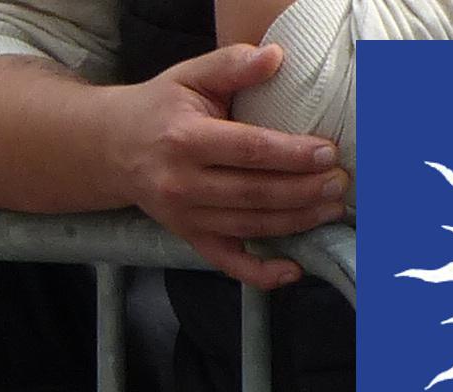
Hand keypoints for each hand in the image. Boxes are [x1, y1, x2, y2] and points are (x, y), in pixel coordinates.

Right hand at [98, 44, 347, 286]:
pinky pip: (226, 262)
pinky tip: (292, 271)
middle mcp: (182, 184)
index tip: (328, 152)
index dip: (291, 155)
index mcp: (185, 141)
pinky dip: (259, 273)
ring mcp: (185, 217)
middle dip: (303, 191)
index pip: (249, 151)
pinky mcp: (188, 237)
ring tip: (331, 209)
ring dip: (295, 222)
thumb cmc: (160, 108)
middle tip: (340, 182)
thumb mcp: (190, 76)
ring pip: (249, 225)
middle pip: (253, 194)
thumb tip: (276, 56)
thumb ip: (232, 64)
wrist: (113, 149)